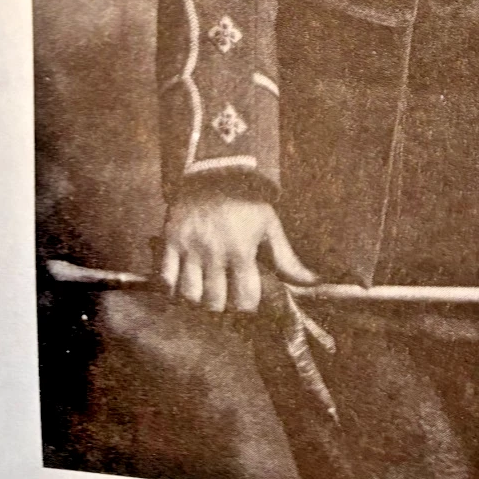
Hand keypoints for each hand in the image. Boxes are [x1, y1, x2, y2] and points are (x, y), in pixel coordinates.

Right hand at [160, 191, 315, 312]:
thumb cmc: (247, 201)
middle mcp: (215, 252)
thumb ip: (287, 259)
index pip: (244, 299)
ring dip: (197, 300)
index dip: (246, 307)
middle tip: (223, 299)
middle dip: (221, 306)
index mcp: (242, 250)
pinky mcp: (171, 241)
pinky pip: (164, 278)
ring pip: (189, 295)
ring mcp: (190, 248)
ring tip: (203, 293)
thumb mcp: (270, 226)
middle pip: (214, 302)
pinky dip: (171, 288)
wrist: (215, 172)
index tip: (245, 301)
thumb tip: (313, 282)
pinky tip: (181, 284)